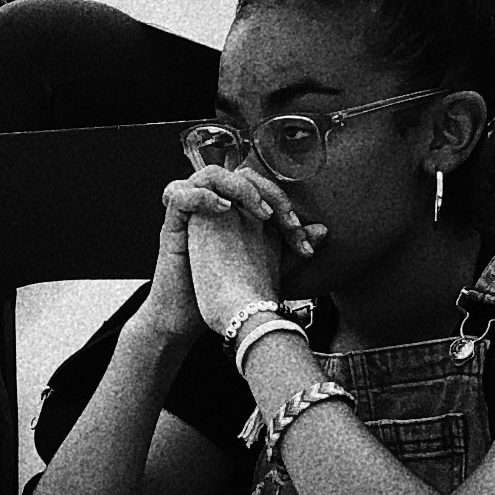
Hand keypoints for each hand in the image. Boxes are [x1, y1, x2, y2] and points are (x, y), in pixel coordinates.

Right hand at [141, 167, 307, 351]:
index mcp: (233, 212)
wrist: (192, 321)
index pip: (259, 184)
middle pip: (237, 173)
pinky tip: (223, 210)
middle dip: (266, 191)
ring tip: (258, 213)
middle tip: (280, 220)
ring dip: (238, 188)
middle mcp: (212, 208)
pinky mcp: (171, 227)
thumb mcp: (267, 268)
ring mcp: (191, 215)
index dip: (282, 201)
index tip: (298, 233)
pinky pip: (178, 195)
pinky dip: (201, 197)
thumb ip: (290, 247)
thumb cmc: (224, 296)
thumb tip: (322, 230)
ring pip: (209, 175)